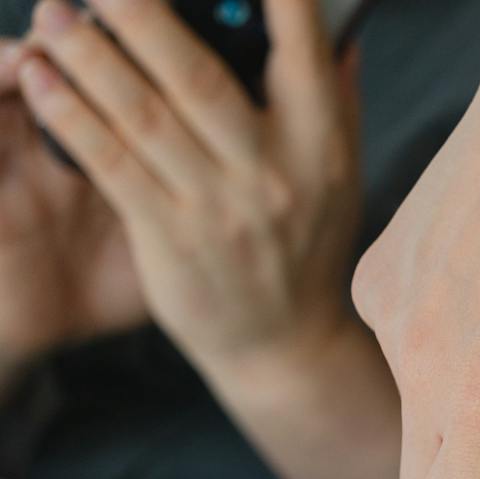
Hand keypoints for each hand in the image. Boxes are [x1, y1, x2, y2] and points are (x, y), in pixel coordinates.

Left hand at [19, 0, 362, 388]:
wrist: (285, 344)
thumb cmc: (306, 243)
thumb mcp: (339, 172)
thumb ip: (335, 98)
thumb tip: (335, 28)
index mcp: (321, 143)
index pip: (302, 53)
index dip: (281, 3)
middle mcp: (273, 172)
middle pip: (199, 78)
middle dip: (143, 16)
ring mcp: (219, 208)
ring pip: (143, 117)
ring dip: (89, 57)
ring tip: (52, 13)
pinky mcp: (170, 239)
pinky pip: (112, 166)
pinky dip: (71, 118)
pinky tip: (40, 79)